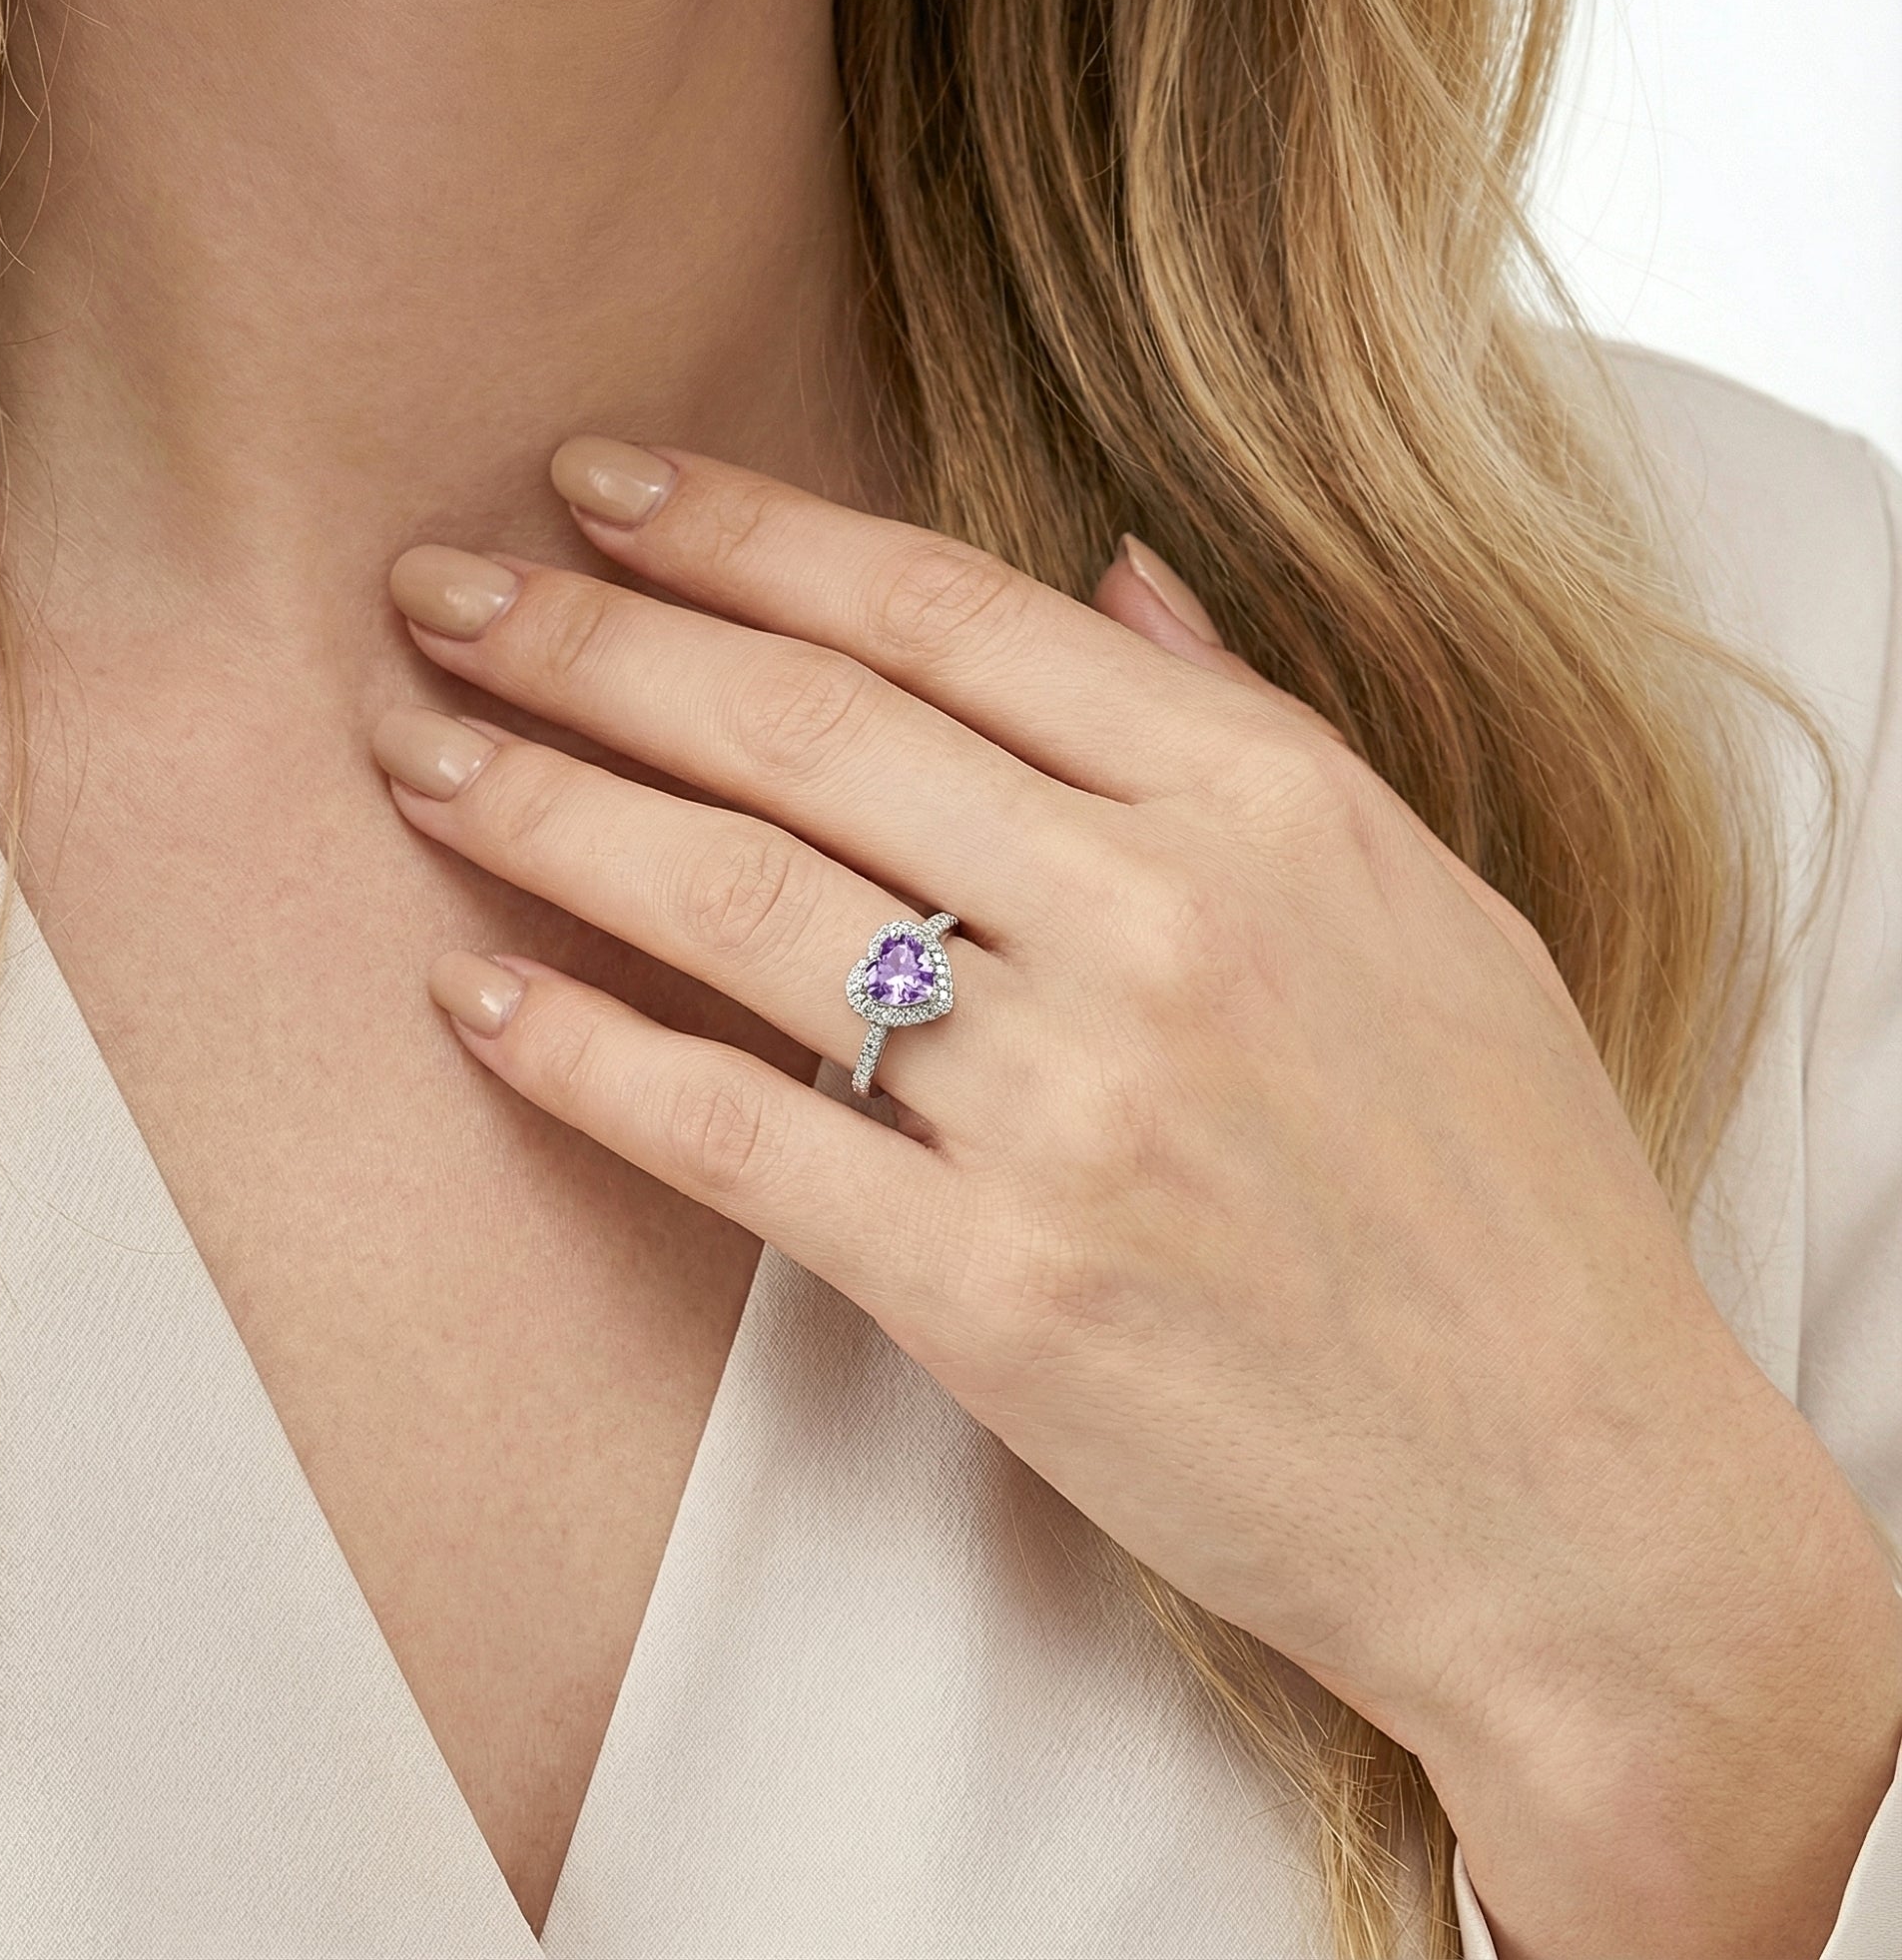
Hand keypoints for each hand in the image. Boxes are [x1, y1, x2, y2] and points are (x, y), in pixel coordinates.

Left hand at [373, 437, 1901, 1958]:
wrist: (1569, 1500)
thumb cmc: (1509, 1199)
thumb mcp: (1429, 910)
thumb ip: (1251, 730)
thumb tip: (1112, 570)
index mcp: (1269, 809)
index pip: (948, 614)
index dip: (745, 532)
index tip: (602, 486)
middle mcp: (1160, 927)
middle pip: (809, 729)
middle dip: (594, 641)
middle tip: (438, 590)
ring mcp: (1072, 1112)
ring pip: (743, 908)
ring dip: (550, 816)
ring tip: (419, 756)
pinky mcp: (997, 1296)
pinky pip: (744, 1142)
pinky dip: (591, 1064)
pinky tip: (476, 1006)